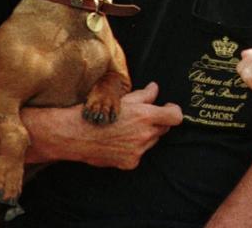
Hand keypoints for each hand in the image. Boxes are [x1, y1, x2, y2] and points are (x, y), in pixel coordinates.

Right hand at [27, 82, 182, 168]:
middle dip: (157, 121)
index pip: (175, 117)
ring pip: (152, 141)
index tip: (167, 108)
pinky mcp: (131, 162)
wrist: (76, 135)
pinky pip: (140, 153)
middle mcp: (145, 135)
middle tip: (140, 117)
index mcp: (146, 116)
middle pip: (163, 128)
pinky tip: (118, 141)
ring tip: (125, 129)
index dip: (173, 111)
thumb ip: (144, 95)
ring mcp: (138, 150)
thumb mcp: (122, 99)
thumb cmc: (98, 112)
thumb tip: (155, 88)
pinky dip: (134, 147)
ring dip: (145, 135)